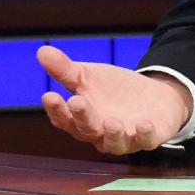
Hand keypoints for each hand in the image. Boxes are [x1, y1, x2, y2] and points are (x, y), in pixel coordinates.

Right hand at [37, 46, 192, 157]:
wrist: (153, 96)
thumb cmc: (113, 90)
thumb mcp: (89, 76)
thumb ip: (66, 70)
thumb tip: (41, 51)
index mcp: (81, 120)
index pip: (64, 119)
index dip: (56, 110)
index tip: (49, 95)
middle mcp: (100, 135)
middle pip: (88, 130)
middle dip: (82, 117)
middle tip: (77, 101)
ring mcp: (125, 139)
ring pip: (115, 143)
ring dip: (113, 133)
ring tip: (111, 121)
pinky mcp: (149, 138)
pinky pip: (147, 141)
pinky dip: (145, 134)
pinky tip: (144, 123)